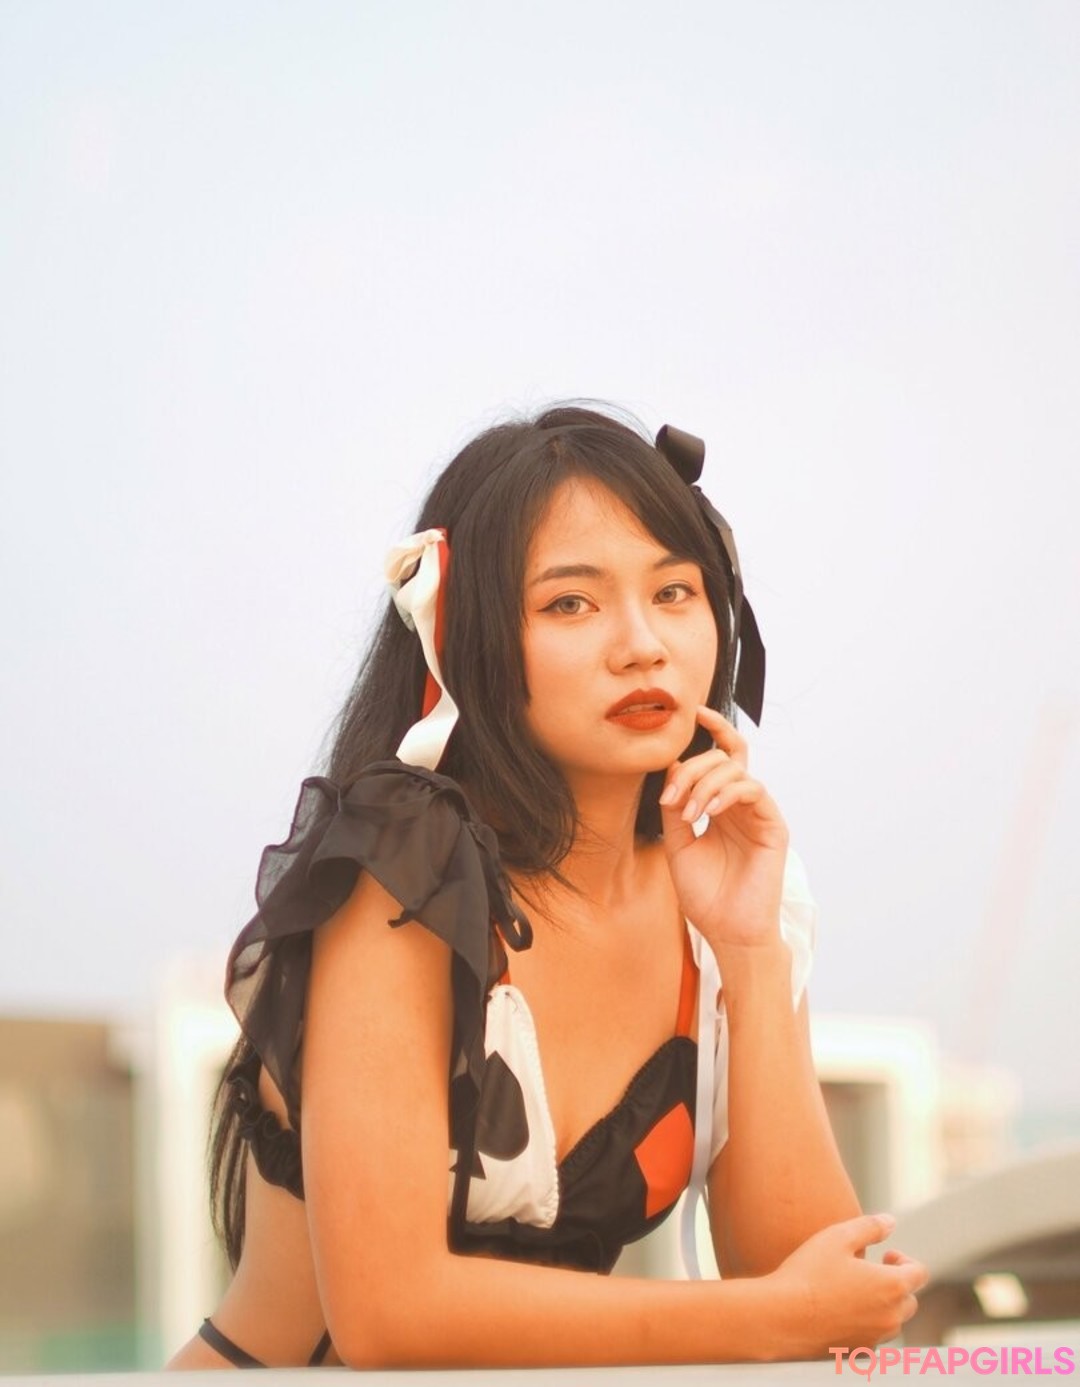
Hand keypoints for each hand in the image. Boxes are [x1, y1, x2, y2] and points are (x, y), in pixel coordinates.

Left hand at [659, 706, 788, 951]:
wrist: (728, 932)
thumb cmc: (706, 895)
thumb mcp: (678, 846)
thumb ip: (674, 808)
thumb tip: (670, 767)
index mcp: (721, 807)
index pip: (720, 757)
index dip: (712, 730)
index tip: (694, 714)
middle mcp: (741, 806)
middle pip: (723, 759)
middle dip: (691, 769)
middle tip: (670, 796)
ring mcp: (759, 814)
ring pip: (736, 770)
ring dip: (704, 783)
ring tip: (687, 813)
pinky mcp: (774, 826)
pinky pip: (753, 790)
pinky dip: (727, 793)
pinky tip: (708, 811)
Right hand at [769, 1214, 928, 1356]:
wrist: (781, 1318)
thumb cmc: (809, 1274)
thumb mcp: (837, 1237)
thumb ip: (870, 1227)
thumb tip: (890, 1222)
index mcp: (892, 1286)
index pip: (919, 1273)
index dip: (905, 1259)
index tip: (884, 1255)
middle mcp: (891, 1317)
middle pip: (909, 1300)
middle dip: (896, 1283)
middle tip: (870, 1271)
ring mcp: (875, 1338)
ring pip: (892, 1321)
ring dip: (883, 1305)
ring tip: (854, 1290)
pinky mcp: (858, 1352)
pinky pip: (873, 1336)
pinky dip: (866, 1323)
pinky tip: (840, 1310)